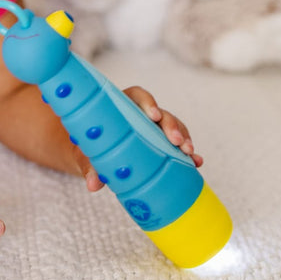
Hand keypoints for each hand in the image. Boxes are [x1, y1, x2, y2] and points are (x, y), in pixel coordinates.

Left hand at [77, 86, 202, 191]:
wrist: (91, 154)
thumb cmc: (87, 146)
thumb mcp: (84, 153)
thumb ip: (88, 165)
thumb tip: (94, 184)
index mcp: (120, 106)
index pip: (137, 96)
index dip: (148, 102)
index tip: (154, 115)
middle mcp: (140, 115)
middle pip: (160, 113)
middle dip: (171, 125)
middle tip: (176, 141)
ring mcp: (153, 129)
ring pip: (173, 127)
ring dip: (184, 139)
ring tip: (190, 155)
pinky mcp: (160, 143)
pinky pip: (177, 145)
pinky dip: (187, 154)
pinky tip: (196, 164)